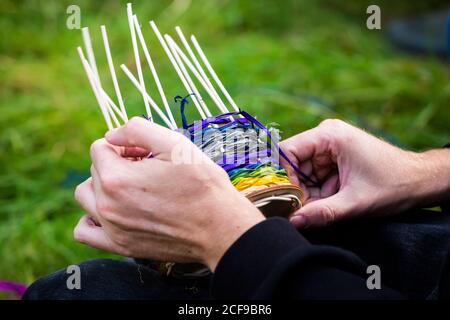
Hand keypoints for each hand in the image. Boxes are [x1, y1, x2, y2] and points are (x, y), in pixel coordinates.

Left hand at [74, 117, 263, 270]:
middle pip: (95, 170)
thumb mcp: (175, 144)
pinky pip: (84, 230)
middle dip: (117, 162)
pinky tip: (113, 210)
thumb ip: (137, 130)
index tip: (146, 154)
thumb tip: (112, 134)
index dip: (124, 145)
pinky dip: (91, 217)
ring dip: (102, 185)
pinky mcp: (120, 245)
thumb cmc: (202, 184)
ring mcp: (112, 228)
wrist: (219, 227)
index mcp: (116, 177)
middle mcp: (107, 204)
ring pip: (86, 196)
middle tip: (148, 168)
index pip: (100, 147)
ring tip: (131, 186)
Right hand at [281, 119, 449, 227]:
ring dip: (307, 191)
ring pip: (302, 172)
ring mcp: (329, 146)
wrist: (419, 181)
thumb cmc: (393, 185)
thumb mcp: (355, 202)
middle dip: (296, 187)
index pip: (287, 151)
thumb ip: (322, 212)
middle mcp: (326, 136)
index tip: (287, 199)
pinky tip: (329, 201)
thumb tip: (293, 221)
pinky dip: (317, 191)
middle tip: (301, 209)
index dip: (283, 176)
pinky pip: (313, 175)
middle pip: (293, 163)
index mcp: (330, 135)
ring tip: (322, 205)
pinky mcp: (333, 158)